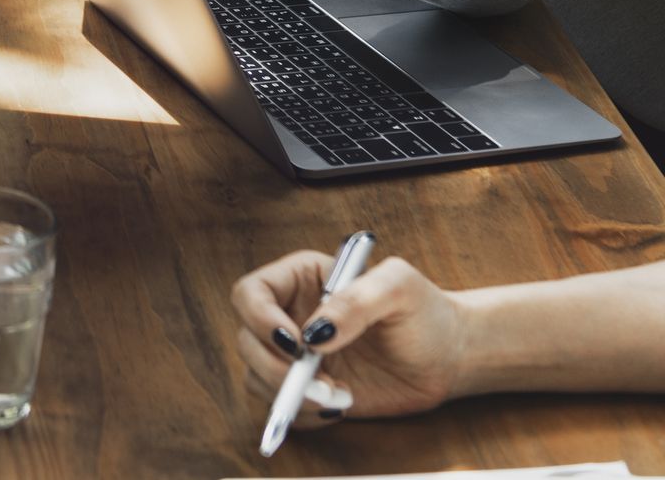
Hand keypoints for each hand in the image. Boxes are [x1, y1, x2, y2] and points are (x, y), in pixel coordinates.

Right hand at [232, 250, 469, 427]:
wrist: (448, 355)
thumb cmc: (424, 311)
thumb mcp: (398, 289)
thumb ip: (355, 301)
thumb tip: (314, 336)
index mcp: (299, 279)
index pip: (250, 294)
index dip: (260, 319)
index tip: (297, 345)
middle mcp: (289, 316)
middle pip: (247, 341)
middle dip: (276, 368)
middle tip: (320, 384)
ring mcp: (296, 356)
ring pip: (257, 377)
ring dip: (292, 395)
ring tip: (340, 397)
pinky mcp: (308, 389)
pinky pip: (284, 407)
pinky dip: (305, 414)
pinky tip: (341, 406)